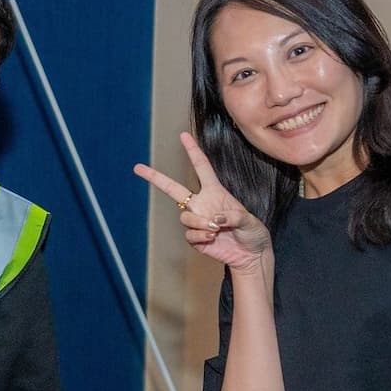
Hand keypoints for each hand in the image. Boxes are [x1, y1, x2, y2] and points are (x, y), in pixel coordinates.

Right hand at [135, 132, 272, 271]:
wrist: (250, 255)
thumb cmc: (252, 233)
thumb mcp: (249, 221)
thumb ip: (233, 216)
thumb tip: (214, 218)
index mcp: (215, 192)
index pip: (201, 167)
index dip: (192, 151)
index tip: (183, 135)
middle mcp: (202, 204)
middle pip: (173, 188)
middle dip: (155, 178)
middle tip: (138, 168)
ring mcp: (197, 221)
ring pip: (184, 217)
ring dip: (199, 222)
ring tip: (215, 230)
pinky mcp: (196, 238)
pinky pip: (189, 234)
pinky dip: (200, 236)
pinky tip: (212, 239)